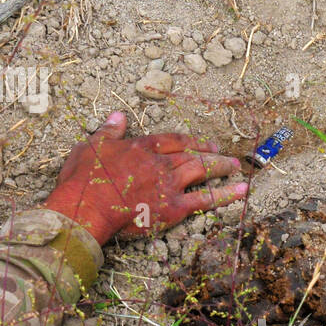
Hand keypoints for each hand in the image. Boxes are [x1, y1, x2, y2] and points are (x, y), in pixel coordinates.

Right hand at [42, 111, 245, 245]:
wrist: (86, 208)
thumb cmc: (83, 179)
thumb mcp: (91, 146)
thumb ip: (108, 132)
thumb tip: (117, 116)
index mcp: (142, 147)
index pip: (172, 140)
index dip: (189, 140)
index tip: (201, 142)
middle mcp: (160, 163)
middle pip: (191, 154)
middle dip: (209, 152)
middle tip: (223, 153)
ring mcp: (169, 185)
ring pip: (202, 171)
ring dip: (221, 168)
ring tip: (235, 168)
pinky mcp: (173, 209)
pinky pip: (205, 200)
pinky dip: (226, 195)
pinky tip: (242, 191)